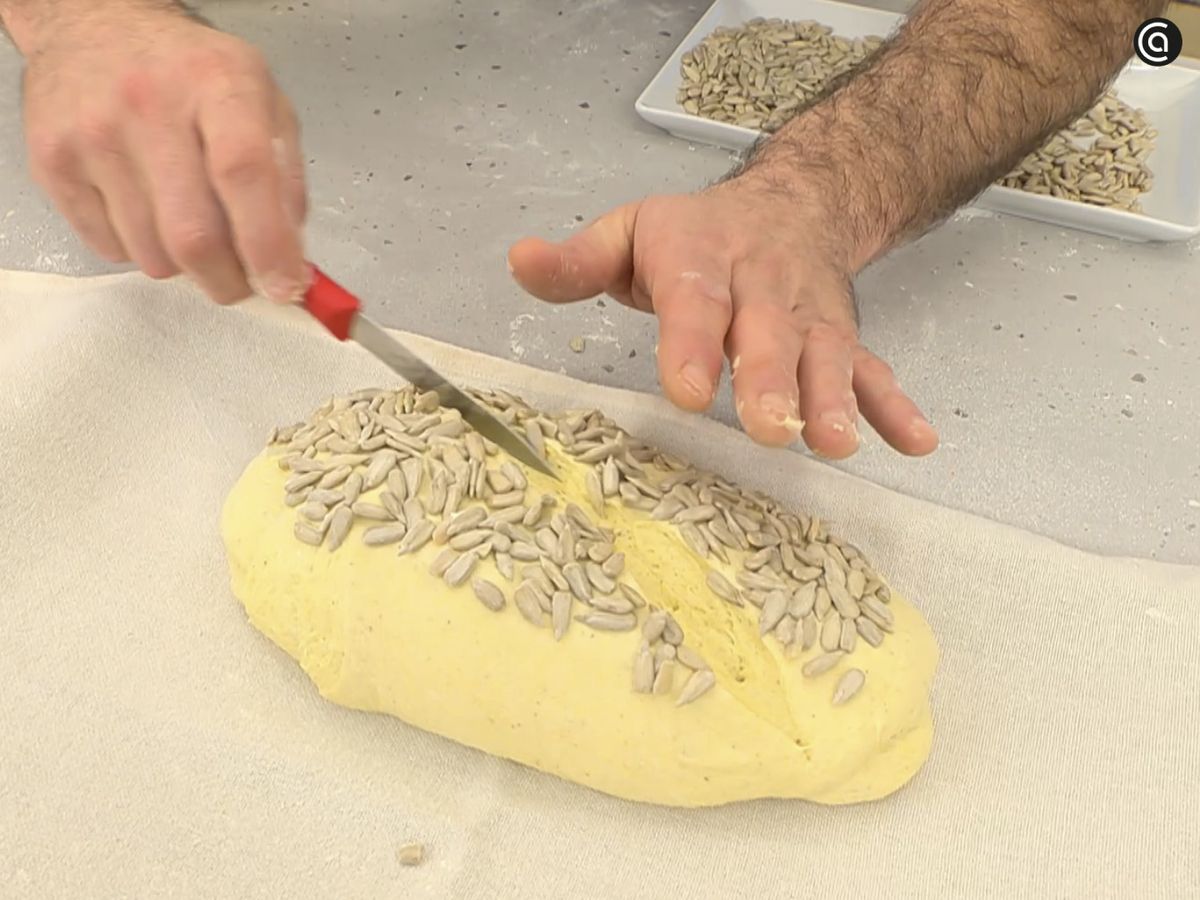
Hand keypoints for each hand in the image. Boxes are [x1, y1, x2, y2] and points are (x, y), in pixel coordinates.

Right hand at [18, 2, 306, 302]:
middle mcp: (149, 105)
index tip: (285, 285)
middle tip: (242, 281)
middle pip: (193, 234)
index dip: (269, 244)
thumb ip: (287, 178)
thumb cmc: (190, 73)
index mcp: (217, 83)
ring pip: (152, 255)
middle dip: (228, 280)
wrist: (95, 28)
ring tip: (191, 226)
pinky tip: (148, 211)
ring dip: (185, 266)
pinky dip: (141, 250)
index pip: (244, 173)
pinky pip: (110, 249)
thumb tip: (292, 259)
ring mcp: (94, 135)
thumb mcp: (263, 100)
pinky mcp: (53, 164)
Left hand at [508, 173, 937, 458]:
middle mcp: (763, 286)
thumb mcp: (629, 232)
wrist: (790, 202)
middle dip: (771, 381)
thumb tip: (520, 262)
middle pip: (769, 333)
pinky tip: (913, 443)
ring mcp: (811, 315)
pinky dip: (894, 407)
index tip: (689, 391)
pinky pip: (873, 370)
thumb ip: (577, 262)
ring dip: (835, 400)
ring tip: (837, 443)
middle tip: (770, 428)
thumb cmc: (694, 235)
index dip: (693, 345)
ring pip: (827, 355)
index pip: (695, 301)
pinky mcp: (843, 338)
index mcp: (701, 258)